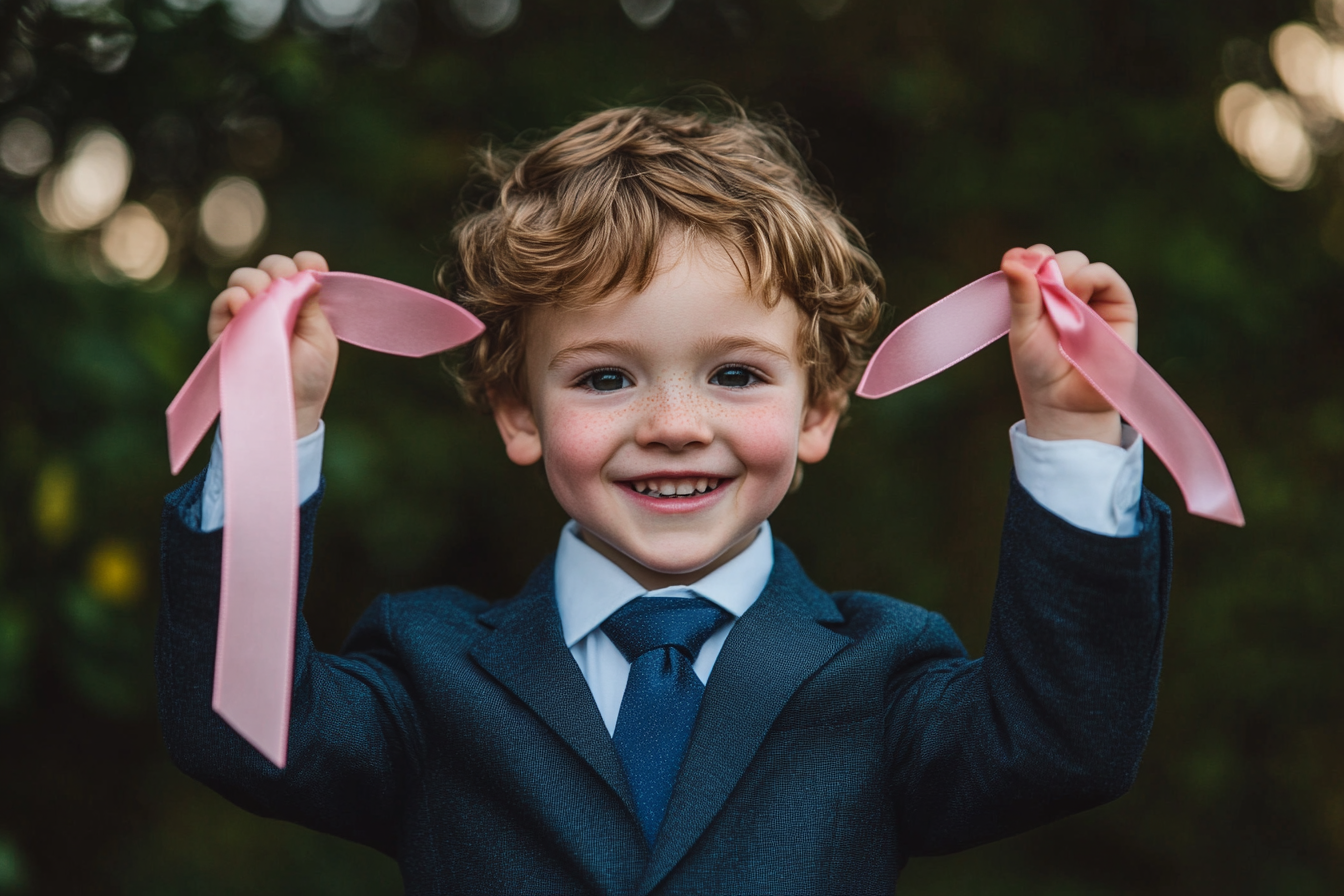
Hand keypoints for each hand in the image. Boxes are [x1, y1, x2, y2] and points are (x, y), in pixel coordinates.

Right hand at [208, 252, 335, 437]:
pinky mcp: (225, 327)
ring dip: (256, 280)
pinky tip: (244, 304)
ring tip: (265, 301)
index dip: (306, 263)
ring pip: (245, 277)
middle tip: (286, 285)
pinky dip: (232, 296)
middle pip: (271, 265)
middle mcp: (274, 302)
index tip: (313, 268)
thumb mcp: (321, 338)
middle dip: (280, 268)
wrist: (288, 407)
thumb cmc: (310, 375)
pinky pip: (223, 301)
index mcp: (302, 302)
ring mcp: (248, 312)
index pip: (300, 267)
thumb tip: (309, 272)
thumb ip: (312, 306)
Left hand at [1002, 245, 1137, 444]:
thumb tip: (1012, 258)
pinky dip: (1091, 276)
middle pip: (1058, 257)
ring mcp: (1092, 297)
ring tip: (1060, 304)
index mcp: (1041, 294)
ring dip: (1066, 274)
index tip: (1019, 266)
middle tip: (1041, 294)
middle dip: (1047, 268)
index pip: (1037, 259)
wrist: (1067, 400)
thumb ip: (1021, 295)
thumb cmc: (1040, 367)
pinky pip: (1107, 276)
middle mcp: (1067, 292)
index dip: (1030, 258)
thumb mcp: (1023, 329)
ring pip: (1079, 261)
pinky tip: (1080, 289)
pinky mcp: (1118, 306)